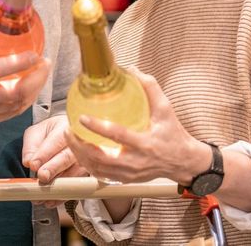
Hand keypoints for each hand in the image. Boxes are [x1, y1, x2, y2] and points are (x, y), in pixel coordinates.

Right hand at [0, 0, 51, 134]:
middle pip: (14, 94)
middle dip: (36, 79)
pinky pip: (11, 113)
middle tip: (46, 61)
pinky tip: (31, 84)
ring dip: (34, 89)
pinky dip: (25, 100)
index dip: (19, 64)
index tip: (36, 53)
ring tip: (42, 71)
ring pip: (17, 106)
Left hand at [22, 115, 85, 207]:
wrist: (66, 134)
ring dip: (58, 185)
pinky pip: (76, 185)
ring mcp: (86, 158)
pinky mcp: (86, 173)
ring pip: (74, 173)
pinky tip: (52, 200)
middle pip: (67, 157)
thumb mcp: (36, 132)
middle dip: (53, 169)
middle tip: (42, 177)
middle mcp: (79, 142)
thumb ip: (31, 146)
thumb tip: (29, 162)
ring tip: (43, 194)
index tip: (33, 165)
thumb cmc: (50, 133)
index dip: (44, 154)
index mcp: (65, 128)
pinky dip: (63, 195)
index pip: (56, 141)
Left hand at [66, 70, 210, 185]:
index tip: (82, 118)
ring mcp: (129, 174)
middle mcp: (136, 162)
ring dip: (79, 155)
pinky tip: (79, 152)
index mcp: (146, 143)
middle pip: (100, 158)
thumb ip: (150, 88)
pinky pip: (101, 175)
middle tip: (68, 130)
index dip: (98, 127)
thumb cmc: (173, 134)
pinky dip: (87, 164)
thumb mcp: (165, 109)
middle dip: (80, 146)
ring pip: (97, 169)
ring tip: (70, 139)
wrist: (182, 161)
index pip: (118, 136)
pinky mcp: (126, 180)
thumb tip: (132, 69)